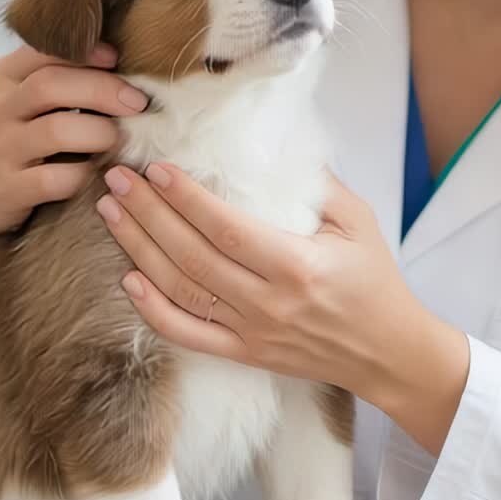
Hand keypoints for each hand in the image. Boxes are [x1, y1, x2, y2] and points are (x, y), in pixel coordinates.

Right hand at [0, 44, 149, 236]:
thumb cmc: (26, 138)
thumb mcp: (35, 102)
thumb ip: (69, 78)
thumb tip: (134, 65)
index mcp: (9, 76)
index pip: (43, 49)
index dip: (85, 52)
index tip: (117, 58)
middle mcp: (1, 107)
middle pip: (51, 85)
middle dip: (103, 90)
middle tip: (138, 103)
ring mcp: (2, 148)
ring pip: (56, 130)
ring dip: (100, 133)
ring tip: (120, 139)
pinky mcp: (9, 188)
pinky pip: (54, 179)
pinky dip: (85, 175)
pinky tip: (99, 173)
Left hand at [97, 163, 469, 450]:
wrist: (387, 354)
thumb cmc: (375, 281)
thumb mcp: (359, 222)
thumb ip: (318, 184)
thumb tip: (272, 145)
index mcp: (298, 265)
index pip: (226, 228)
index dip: (185, 198)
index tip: (155, 169)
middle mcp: (269, 302)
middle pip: (192, 256)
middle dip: (148, 214)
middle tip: (116, 180)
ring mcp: (253, 332)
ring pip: (181, 291)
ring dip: (140, 250)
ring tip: (113, 214)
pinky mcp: (245, 354)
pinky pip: (188, 335)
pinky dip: (154, 311)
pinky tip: (128, 281)